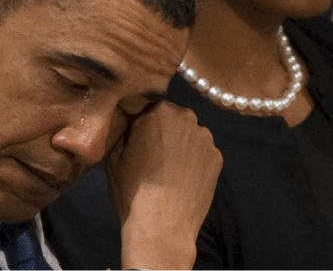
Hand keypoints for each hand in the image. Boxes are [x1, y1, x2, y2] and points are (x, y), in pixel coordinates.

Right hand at [107, 102, 221, 269]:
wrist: (162, 227)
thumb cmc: (132, 190)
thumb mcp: (114, 156)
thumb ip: (125, 131)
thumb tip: (130, 123)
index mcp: (157, 111)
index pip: (145, 106)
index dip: (137, 120)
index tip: (133, 135)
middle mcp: (185, 117)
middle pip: (171, 117)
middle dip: (162, 129)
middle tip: (152, 152)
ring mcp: (205, 137)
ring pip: (189, 133)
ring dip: (180, 143)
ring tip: (170, 168)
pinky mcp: (218, 157)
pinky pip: (202, 151)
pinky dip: (194, 159)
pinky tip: (184, 177)